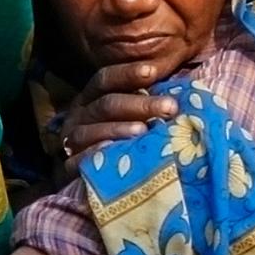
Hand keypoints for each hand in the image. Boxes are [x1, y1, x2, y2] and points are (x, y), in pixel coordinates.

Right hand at [56, 62, 177, 177]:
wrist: (96, 182)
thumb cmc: (126, 142)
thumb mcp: (137, 117)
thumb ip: (153, 103)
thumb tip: (185, 89)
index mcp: (93, 98)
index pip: (106, 79)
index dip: (128, 73)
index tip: (153, 72)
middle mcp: (80, 116)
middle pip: (106, 104)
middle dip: (139, 105)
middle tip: (170, 108)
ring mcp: (72, 141)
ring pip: (91, 130)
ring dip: (118, 129)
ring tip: (143, 131)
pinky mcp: (69, 167)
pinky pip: (78, 160)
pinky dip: (94, 154)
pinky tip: (112, 151)